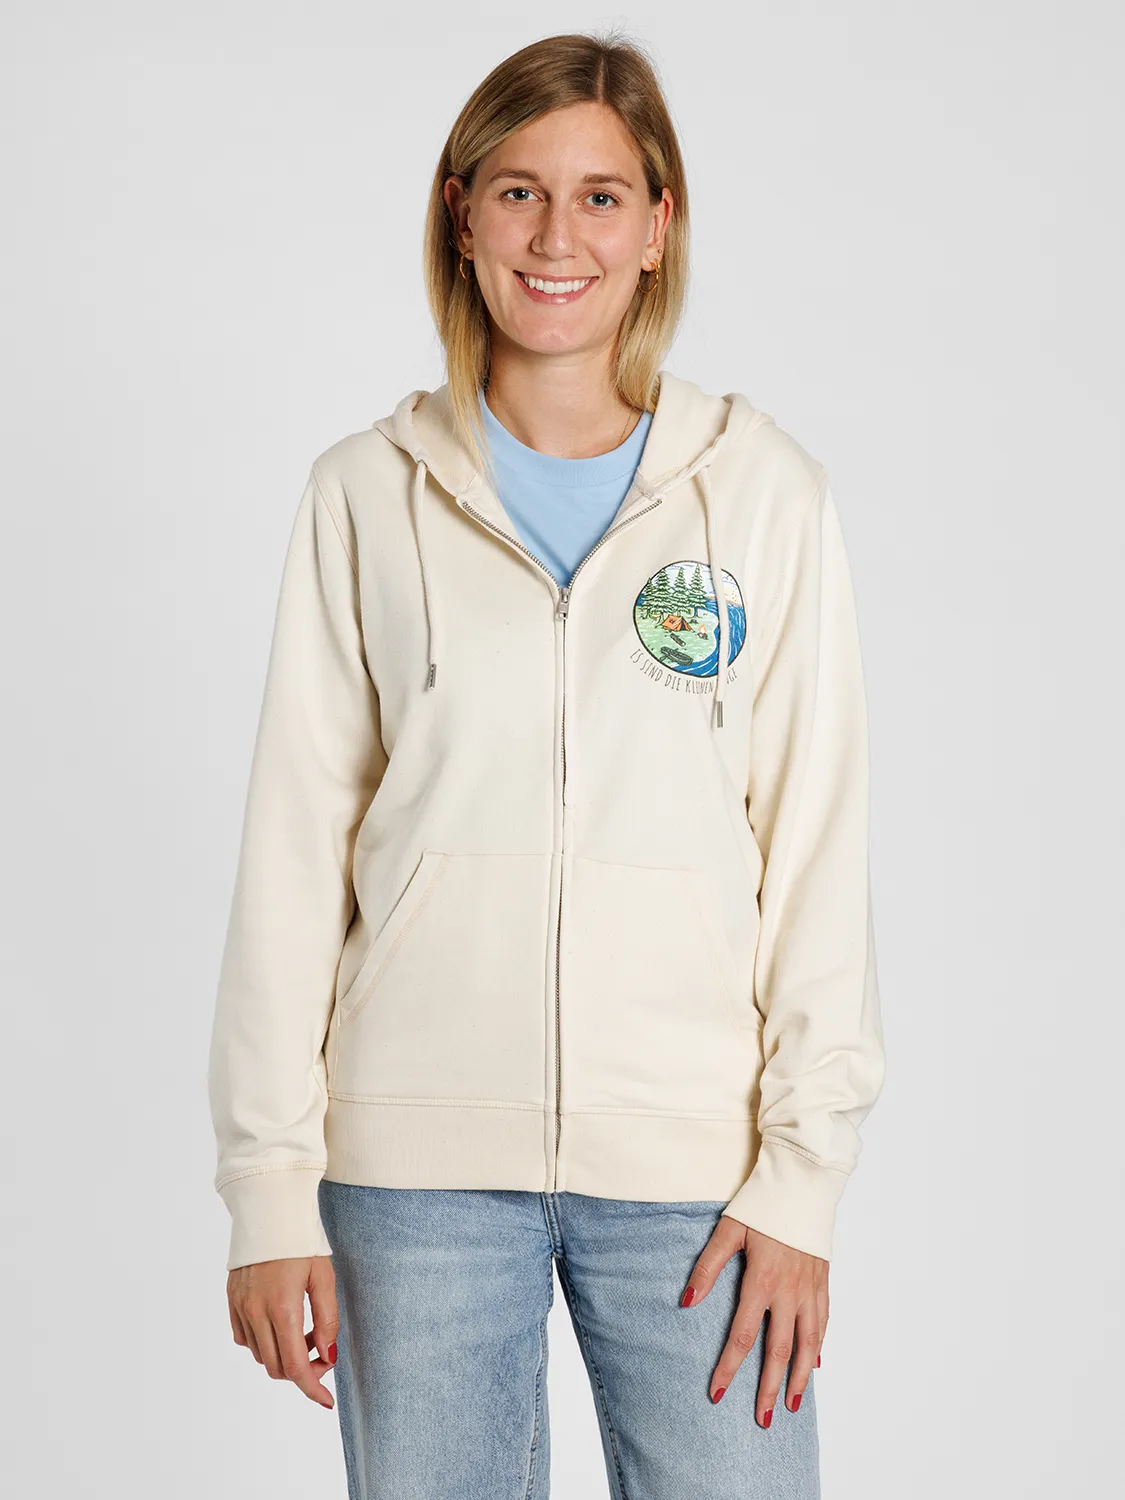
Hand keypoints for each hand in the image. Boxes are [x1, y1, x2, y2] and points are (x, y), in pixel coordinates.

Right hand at [226, 1255, 338, 1408]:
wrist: (269, 1209)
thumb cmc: (301, 1241)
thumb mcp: (324, 1277)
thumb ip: (327, 1320)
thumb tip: (328, 1356)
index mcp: (282, 1308)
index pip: (295, 1367)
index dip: (312, 1389)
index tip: (326, 1402)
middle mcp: (256, 1313)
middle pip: (277, 1368)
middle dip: (302, 1370)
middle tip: (322, 1351)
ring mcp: (240, 1308)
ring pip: (261, 1355)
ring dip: (284, 1354)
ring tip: (304, 1329)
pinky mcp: (232, 1300)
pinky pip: (245, 1338)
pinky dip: (264, 1342)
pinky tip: (280, 1323)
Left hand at [680, 1215, 826, 1423]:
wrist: (803, 1183)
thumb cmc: (762, 1204)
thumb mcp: (728, 1229)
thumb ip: (708, 1266)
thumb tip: (687, 1301)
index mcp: (762, 1281)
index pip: (743, 1336)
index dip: (728, 1367)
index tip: (716, 1394)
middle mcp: (789, 1292)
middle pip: (778, 1351)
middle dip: (768, 1388)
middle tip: (761, 1420)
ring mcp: (810, 1289)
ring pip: (807, 1344)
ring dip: (798, 1378)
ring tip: (790, 1404)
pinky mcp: (823, 1282)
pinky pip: (823, 1323)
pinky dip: (818, 1347)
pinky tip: (814, 1365)